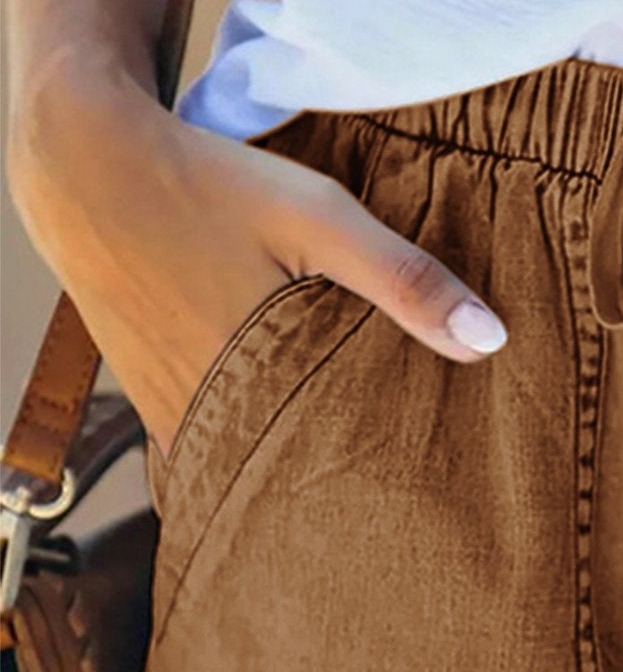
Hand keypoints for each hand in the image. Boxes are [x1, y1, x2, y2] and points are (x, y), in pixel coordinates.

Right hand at [6, 51, 509, 463]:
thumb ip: (403, 280)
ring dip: (298, 466)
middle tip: (401, 505)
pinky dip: (254, 442)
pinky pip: (214, 444)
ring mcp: (172, 414)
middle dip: (347, 485)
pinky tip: (291, 434)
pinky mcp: (154, 400)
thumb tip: (489, 342)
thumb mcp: (319, 217)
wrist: (84, 165)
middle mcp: (205, 415)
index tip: (430, 502)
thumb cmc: (210, 185)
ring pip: (251, 463)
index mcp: (253, 383)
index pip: (337, 465)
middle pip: (296, 474)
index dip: (385, 484)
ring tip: (358, 478)